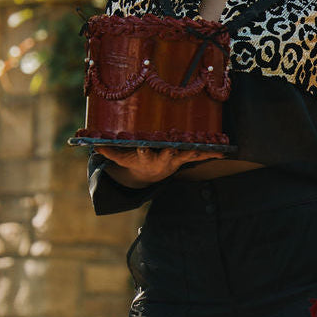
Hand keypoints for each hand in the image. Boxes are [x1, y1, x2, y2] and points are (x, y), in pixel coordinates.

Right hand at [95, 145, 223, 185]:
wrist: (150, 174)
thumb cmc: (134, 161)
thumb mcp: (120, 158)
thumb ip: (108, 151)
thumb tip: (92, 143)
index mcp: (147, 157)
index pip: (144, 153)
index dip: (144, 150)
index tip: (143, 147)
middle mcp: (163, 158)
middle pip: (169, 153)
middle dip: (174, 149)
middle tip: (179, 145)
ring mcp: (177, 158)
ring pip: (188, 153)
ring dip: (198, 151)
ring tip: (211, 148)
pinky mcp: (186, 157)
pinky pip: (200, 155)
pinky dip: (211, 154)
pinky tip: (224, 152)